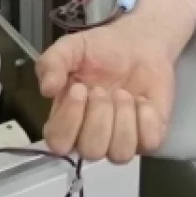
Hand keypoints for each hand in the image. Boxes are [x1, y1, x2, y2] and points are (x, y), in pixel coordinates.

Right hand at [36, 17, 174, 163]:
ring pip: (120, 153)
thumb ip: (52, 62)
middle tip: (104, 89)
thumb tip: (46, 89)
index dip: (69, 120)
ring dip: (124, 117)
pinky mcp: (149, 137)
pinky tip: (143, 100)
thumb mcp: (71, 47)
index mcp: (66, 120)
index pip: (58, 143)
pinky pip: (148, 142)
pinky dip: (147, 118)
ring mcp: (121, 140)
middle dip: (100, 115)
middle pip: (91, 151)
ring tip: (124, 94)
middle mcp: (91, 137)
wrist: (139, 42)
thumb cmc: (101, 49)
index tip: (80, 89)